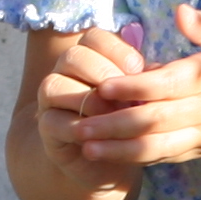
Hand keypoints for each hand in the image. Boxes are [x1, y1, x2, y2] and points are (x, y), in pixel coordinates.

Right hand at [24, 23, 153, 192]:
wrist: (110, 162)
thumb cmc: (131, 123)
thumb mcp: (143, 98)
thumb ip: (146, 80)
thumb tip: (154, 71)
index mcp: (91, 57)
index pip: (94, 37)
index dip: (116, 51)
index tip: (137, 70)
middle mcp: (66, 72)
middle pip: (73, 56)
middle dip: (102, 74)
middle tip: (125, 97)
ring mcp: (51, 99)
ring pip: (54, 84)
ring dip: (88, 101)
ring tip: (112, 117)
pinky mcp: (46, 127)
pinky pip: (51, 120)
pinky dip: (76, 128)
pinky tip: (98, 137)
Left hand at [70, 6, 200, 169]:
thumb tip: (180, 11)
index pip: (168, 84)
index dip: (134, 87)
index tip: (103, 86)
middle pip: (153, 121)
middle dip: (112, 126)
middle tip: (76, 125)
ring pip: (157, 147)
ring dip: (118, 150)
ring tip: (84, 148)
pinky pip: (169, 156)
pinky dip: (139, 158)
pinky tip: (112, 156)